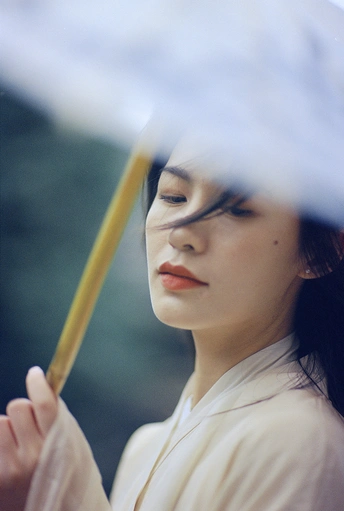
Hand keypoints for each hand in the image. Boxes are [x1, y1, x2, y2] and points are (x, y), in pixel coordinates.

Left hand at [0, 367, 57, 510]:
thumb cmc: (67, 481)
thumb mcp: (75, 449)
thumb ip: (60, 421)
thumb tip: (44, 390)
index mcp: (60, 445)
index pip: (44, 404)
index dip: (38, 384)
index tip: (35, 374)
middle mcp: (34, 456)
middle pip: (18, 407)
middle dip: (23, 411)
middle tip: (29, 425)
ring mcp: (11, 468)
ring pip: (0, 423)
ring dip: (8, 429)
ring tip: (17, 447)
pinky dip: (0, 443)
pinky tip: (8, 457)